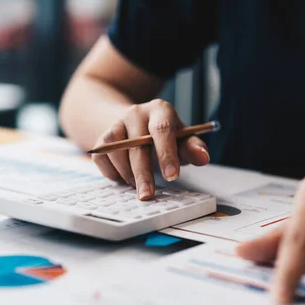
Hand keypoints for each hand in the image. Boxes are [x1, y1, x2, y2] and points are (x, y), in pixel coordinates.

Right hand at [91, 99, 209, 199]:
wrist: (135, 123)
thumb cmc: (165, 135)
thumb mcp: (183, 138)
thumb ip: (193, 148)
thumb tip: (203, 157)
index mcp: (160, 110)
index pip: (162, 130)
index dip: (166, 153)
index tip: (172, 176)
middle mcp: (136, 113)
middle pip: (137, 145)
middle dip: (143, 173)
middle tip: (147, 195)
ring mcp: (116, 123)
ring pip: (115, 151)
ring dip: (126, 174)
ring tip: (138, 186)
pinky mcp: (102, 137)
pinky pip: (101, 157)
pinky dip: (111, 172)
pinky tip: (123, 179)